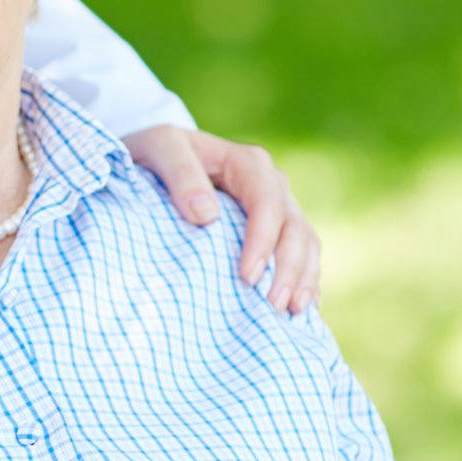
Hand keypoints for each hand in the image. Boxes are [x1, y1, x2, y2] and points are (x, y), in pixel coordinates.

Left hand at [123, 125, 319, 315]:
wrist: (158, 157)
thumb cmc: (156, 152)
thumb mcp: (158, 148)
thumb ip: (180, 174)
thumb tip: (207, 216)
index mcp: (248, 164)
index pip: (267, 204)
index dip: (263, 242)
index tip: (247, 277)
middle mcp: (271, 184)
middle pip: (294, 228)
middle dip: (289, 269)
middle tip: (273, 307)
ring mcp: (278, 207)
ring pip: (305, 243)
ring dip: (303, 279)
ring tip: (290, 313)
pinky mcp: (276, 228)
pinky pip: (302, 255)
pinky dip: (305, 281)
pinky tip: (300, 310)